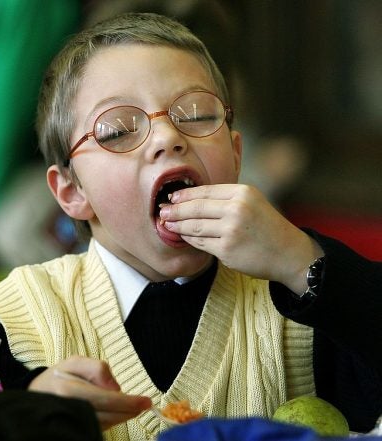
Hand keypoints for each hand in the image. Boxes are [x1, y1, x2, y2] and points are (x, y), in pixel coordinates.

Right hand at [29, 355, 151, 429]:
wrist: (35, 395)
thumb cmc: (58, 376)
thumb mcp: (74, 362)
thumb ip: (96, 368)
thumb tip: (115, 387)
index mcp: (68, 389)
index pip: (105, 399)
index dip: (128, 402)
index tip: (145, 401)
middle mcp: (68, 409)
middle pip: (107, 415)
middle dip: (129, 411)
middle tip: (144, 405)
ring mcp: (71, 423)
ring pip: (104, 424)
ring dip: (121, 416)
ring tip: (131, 407)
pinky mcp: (73, 430)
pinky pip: (98, 428)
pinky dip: (111, 420)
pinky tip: (116, 412)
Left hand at [159, 184, 322, 292]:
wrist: (289, 253)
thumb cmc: (267, 227)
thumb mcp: (252, 202)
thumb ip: (226, 198)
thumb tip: (190, 198)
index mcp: (243, 193)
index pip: (205, 191)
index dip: (184, 195)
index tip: (172, 197)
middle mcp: (237, 209)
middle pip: (196, 208)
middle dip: (175, 210)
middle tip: (162, 211)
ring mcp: (231, 230)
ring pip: (194, 226)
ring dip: (177, 225)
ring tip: (166, 223)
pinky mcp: (227, 250)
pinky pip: (200, 242)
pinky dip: (188, 239)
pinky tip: (182, 236)